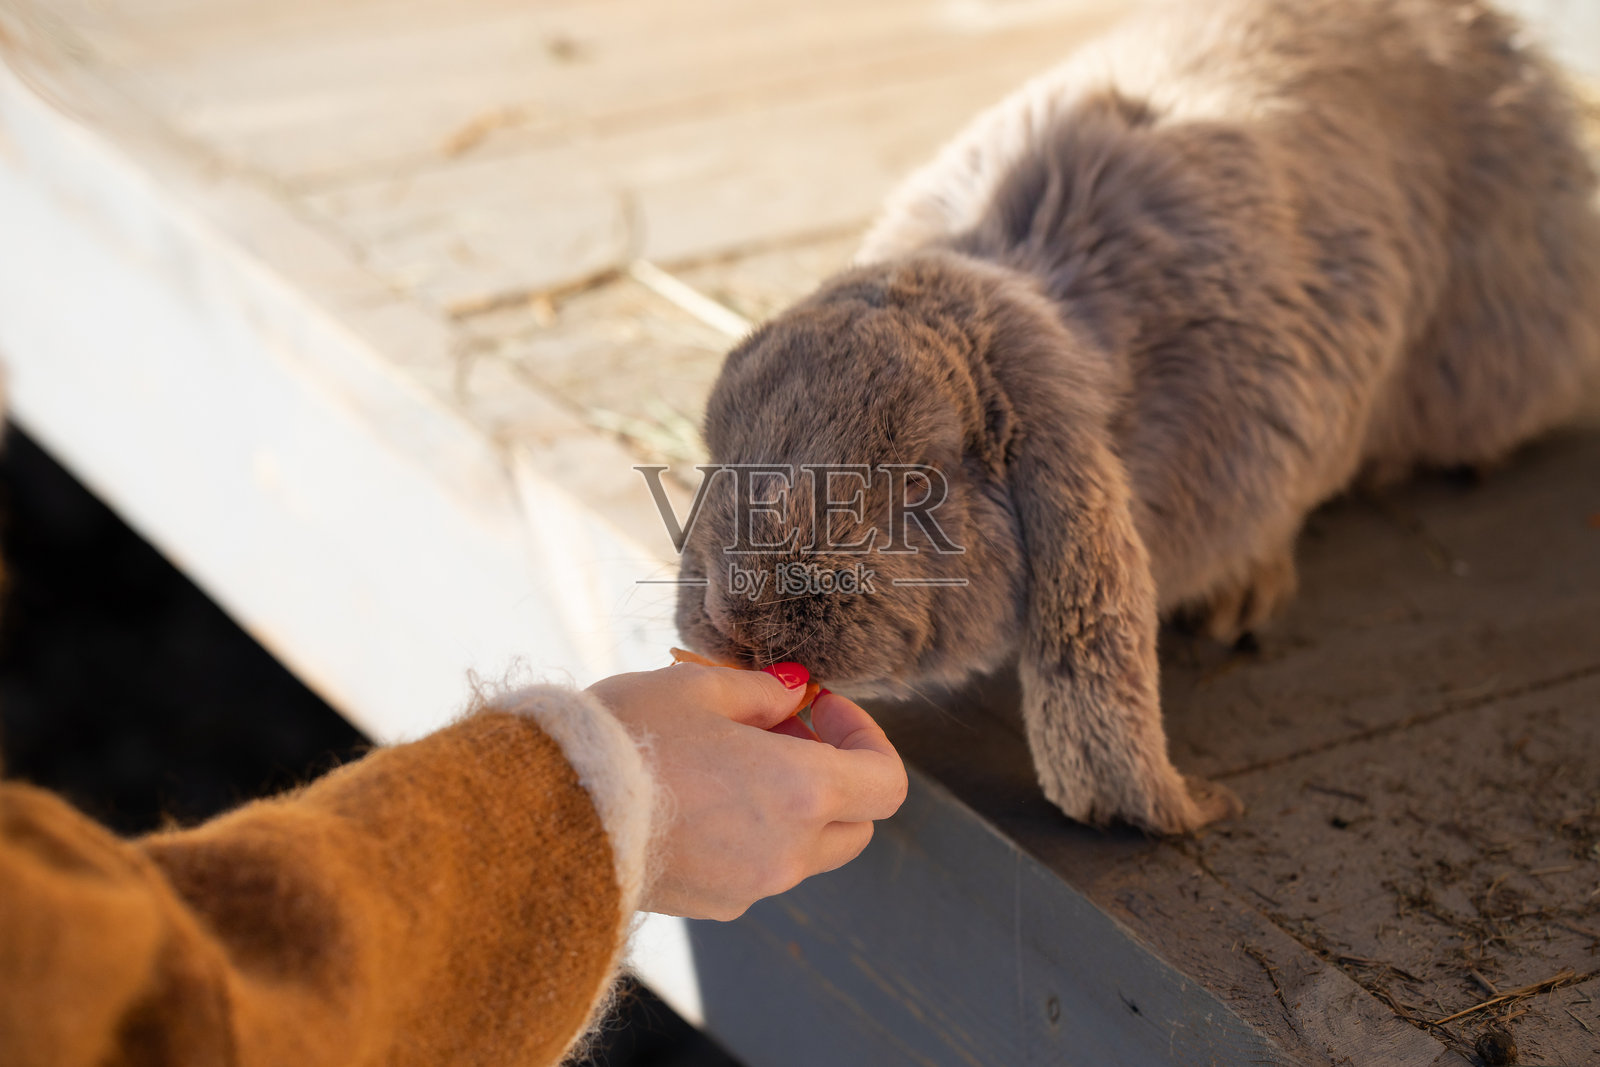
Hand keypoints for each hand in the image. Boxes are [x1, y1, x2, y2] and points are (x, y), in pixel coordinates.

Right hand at [586, 663, 906, 920]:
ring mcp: (752, 887)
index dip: (866, 737)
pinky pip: (759, 869)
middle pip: (855, 823)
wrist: (542, 819)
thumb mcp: (696, 688)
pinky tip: (696, 797)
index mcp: (800, 793)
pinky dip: (751, 835)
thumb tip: (792, 693)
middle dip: (834, 775)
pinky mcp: (714, 906)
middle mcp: (788, 852)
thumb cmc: (621, 741)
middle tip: (780, 731)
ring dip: (791, 806)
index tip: (820, 708)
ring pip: (806, 849)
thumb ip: (761, 691)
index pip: (887, 783)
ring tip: (727, 759)